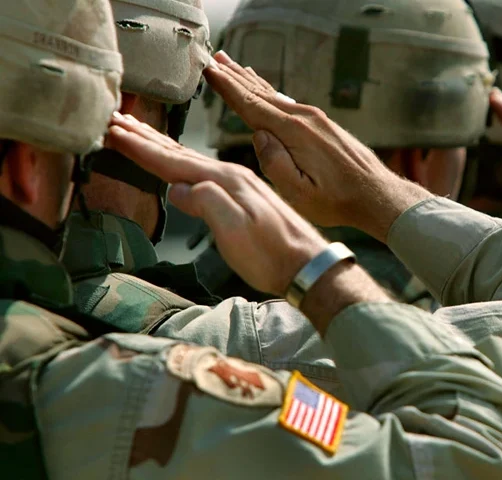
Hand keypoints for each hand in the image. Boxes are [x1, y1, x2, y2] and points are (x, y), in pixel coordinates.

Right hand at [105, 112, 328, 296]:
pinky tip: (183, 162)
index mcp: (227, 181)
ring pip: (194, 158)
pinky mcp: (246, 196)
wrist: (309, 266)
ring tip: (140, 131)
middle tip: (116, 120)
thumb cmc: (273, 255)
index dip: (141, 147)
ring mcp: (241, 184)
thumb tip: (176, 187)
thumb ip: (207, 204)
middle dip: (146, 137)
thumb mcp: (236, 232)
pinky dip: (187, 161)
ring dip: (164, 144)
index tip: (112, 130)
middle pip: (181, 152)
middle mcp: (233, 175)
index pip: (174, 160)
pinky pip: (207, 169)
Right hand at [203, 51, 430, 241]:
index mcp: (294, 133)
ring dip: (251, 81)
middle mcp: (304, 118)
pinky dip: (270, 92)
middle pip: (260, 93)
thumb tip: (259, 137)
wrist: (377, 195)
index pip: (251, 105)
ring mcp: (316, 118)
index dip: (227, 87)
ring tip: (233, 66)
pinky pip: (288, 102)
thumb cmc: (339, 200)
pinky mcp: (323, 124)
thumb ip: (274, 164)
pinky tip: (266, 90)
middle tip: (214, 59)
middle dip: (234, 76)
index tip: (209, 71)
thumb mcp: (300, 193)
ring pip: (275, 95)